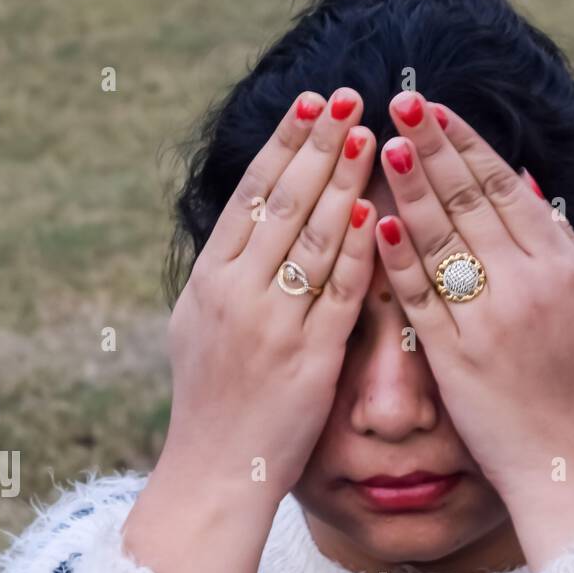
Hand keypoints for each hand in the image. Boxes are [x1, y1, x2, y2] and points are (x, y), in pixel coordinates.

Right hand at [125, 87, 377, 572]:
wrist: (214, 474)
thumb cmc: (213, 409)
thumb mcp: (200, 332)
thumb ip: (226, 282)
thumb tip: (247, 236)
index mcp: (207, 282)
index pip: (249, 196)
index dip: (283, 146)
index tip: (310, 106)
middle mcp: (234, 293)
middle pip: (280, 202)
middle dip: (317, 145)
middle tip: (349, 98)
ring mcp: (269, 324)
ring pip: (309, 236)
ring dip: (341, 179)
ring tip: (371, 135)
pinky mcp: (305, 358)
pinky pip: (336, 293)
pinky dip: (354, 250)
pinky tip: (373, 212)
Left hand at [373, 92, 573, 567]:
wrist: (571, 463)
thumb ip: (558, 248)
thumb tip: (531, 187)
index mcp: (563, 266)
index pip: (506, 188)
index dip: (468, 144)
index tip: (436, 110)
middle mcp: (530, 283)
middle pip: (472, 200)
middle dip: (432, 146)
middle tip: (399, 101)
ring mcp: (492, 319)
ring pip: (444, 239)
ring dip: (410, 186)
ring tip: (380, 144)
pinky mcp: (458, 358)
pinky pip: (421, 297)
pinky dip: (399, 257)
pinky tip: (376, 221)